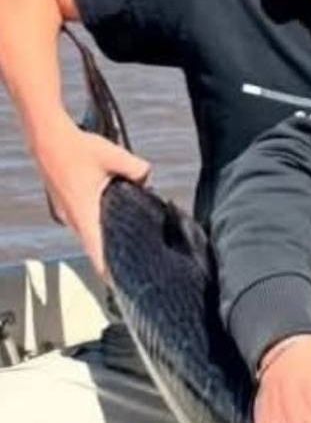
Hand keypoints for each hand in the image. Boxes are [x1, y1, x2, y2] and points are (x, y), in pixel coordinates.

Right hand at [36, 121, 149, 277]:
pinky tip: (114, 219)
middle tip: (136, 266)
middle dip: (114, 257)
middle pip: (95, 248)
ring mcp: (66, 212)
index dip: (109, 272)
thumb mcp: (116, 156)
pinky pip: (84, 222)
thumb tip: (150, 180)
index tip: (122, 286)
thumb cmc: (76, 147)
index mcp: (83, 213)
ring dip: (105, 240)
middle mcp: (72, 218)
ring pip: (89, 234)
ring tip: (129, 245)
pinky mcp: (64, 204)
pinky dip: (98, 225)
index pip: (97, 253)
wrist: (47, 136)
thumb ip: (139, 170)